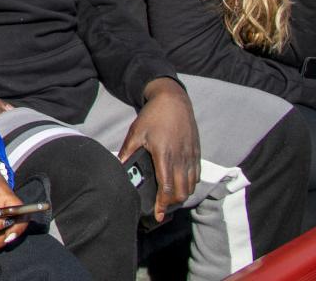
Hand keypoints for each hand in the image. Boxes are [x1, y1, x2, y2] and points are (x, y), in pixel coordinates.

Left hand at [119, 79, 199, 223]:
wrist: (173, 101)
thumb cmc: (153, 116)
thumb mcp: (136, 132)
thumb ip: (128, 150)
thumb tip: (118, 165)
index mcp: (164, 156)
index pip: (167, 188)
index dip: (163, 204)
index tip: (158, 215)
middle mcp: (181, 159)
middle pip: (182, 192)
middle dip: (172, 204)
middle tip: (162, 208)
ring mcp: (191, 157)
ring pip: (191, 186)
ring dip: (182, 196)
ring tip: (169, 200)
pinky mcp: (197, 153)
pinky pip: (196, 175)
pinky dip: (190, 185)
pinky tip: (180, 186)